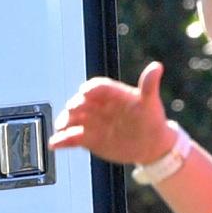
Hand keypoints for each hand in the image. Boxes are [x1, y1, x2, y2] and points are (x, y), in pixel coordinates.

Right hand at [53, 62, 179, 166]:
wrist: (149, 146)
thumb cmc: (151, 120)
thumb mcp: (150, 103)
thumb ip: (148, 84)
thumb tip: (156, 66)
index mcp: (112, 94)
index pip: (99, 87)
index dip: (91, 89)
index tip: (85, 92)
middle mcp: (99, 107)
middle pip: (82, 103)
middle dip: (75, 105)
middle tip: (73, 109)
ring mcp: (92, 122)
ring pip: (73, 120)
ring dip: (65, 122)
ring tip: (61, 127)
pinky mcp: (88, 138)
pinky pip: (71, 138)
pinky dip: (62, 140)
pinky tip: (55, 143)